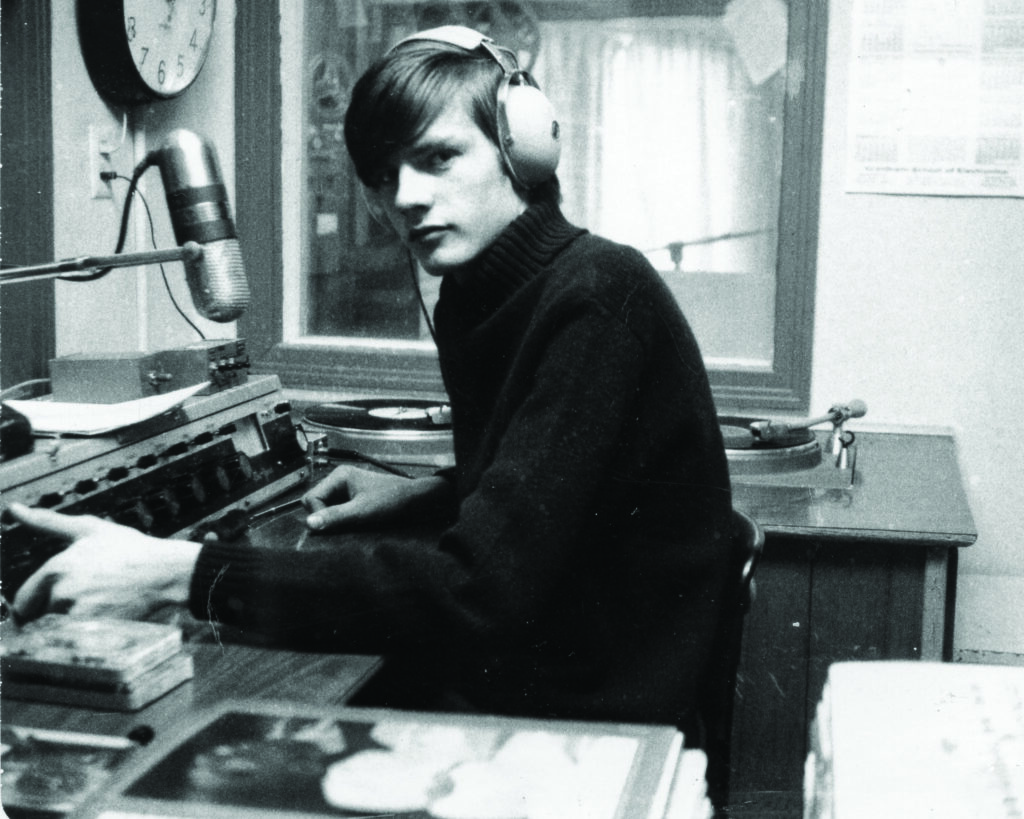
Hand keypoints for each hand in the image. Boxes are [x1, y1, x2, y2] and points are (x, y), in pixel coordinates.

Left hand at [8, 503, 200, 622]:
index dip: (37, 602)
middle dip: (53, 612)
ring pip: (60, 629)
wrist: (167, 572)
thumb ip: (47, 522)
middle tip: (82, 602)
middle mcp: (63, 594)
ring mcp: (79, 615)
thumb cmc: (132, 550)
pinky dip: (89, 634)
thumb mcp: (90, 529)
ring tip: (100, 606)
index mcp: (57, 569)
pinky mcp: (96, 632)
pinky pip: (78, 640)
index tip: (54, 601)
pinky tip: (108, 618)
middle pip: (38, 618)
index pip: (23, 601)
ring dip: (73, 622)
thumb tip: (15, 510)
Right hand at [302, 465, 453, 531]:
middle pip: (315, 502)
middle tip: (343, 523)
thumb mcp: (361, 512)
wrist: (414, 500)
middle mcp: (339, 479)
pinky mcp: (352, 498)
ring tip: (350, 522)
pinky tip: (352, 522)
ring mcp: (345, 488)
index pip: (311, 498)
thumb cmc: (391, 501)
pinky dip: (340, 519)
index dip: (318, 514)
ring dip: (333, 518)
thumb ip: (335, 517)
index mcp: (339, 476)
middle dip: (325, 516)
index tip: (333, 524)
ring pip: (325, 507)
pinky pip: (335, 510)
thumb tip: (309, 524)